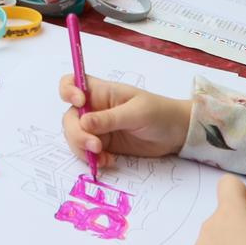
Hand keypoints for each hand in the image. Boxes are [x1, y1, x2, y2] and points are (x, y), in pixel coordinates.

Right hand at [58, 75, 189, 159]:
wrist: (176, 134)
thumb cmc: (159, 113)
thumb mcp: (136, 113)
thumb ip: (110, 119)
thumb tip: (83, 122)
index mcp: (101, 92)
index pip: (72, 83)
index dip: (68, 91)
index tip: (79, 103)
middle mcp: (95, 108)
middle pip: (70, 117)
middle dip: (77, 133)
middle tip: (95, 147)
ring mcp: (98, 127)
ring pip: (75, 137)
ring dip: (83, 149)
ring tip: (103, 158)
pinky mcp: (103, 144)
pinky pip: (87, 152)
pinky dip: (92, 159)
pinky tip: (108, 161)